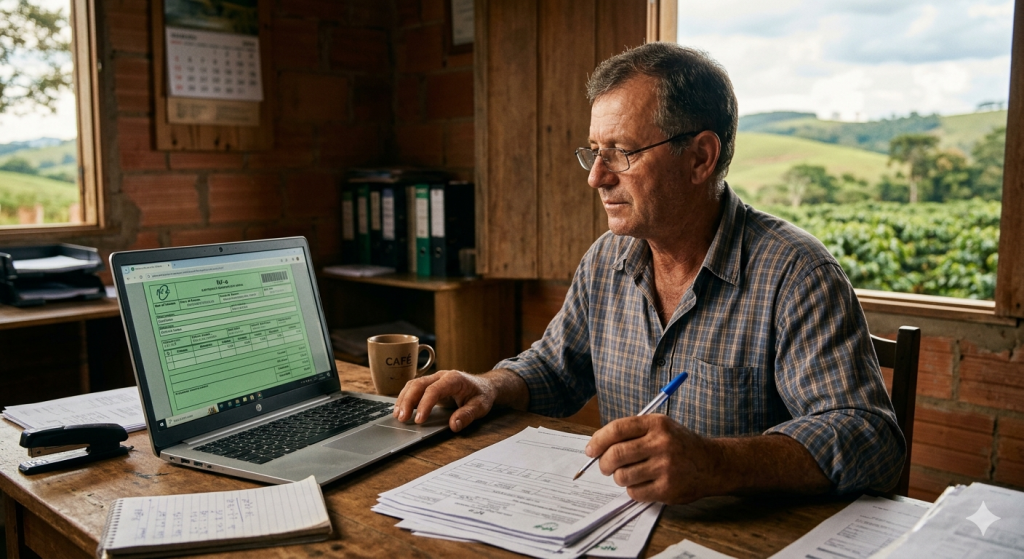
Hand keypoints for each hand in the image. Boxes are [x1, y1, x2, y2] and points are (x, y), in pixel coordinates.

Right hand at [393, 370, 497, 432]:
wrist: (484, 385)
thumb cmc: (482, 395)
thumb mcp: (480, 406)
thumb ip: (468, 415)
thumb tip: (454, 425)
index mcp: (454, 379)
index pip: (434, 390)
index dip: (424, 404)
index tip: (419, 420)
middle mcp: (441, 376)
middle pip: (418, 384)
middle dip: (407, 401)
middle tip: (402, 418)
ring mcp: (434, 379)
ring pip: (413, 385)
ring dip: (403, 399)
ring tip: (398, 416)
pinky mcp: (430, 385)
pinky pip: (414, 388)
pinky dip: (405, 398)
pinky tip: (401, 410)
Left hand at [585, 414, 721, 503]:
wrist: (712, 464)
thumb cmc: (680, 445)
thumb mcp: (660, 427)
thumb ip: (632, 433)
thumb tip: (598, 446)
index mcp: (656, 424)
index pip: (617, 429)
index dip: (598, 440)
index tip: (590, 450)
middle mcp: (661, 443)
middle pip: (616, 454)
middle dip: (604, 463)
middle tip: (605, 467)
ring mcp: (665, 467)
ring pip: (623, 476)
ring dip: (620, 478)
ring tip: (629, 475)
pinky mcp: (667, 488)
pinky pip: (635, 492)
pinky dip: (633, 490)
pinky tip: (643, 484)